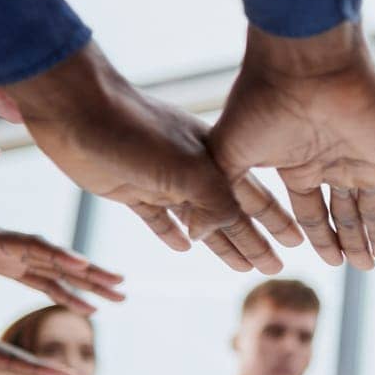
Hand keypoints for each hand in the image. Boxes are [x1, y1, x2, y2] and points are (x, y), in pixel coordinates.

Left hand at [5, 43, 301, 272]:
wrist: (77, 108)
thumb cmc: (136, 132)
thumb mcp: (188, 170)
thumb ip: (214, 202)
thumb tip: (219, 232)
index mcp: (214, 160)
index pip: (253, 197)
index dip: (275, 221)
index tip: (298, 243)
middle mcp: (193, 170)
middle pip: (231, 214)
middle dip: (254, 239)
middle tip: (275, 266)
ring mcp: (161, 180)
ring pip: (199, 221)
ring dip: (221, 244)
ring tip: (241, 266)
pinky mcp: (129, 189)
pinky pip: (158, 217)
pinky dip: (172, 233)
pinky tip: (184, 247)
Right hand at [209, 25, 374, 269]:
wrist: (305, 63)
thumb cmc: (263, 101)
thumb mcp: (231, 156)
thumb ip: (222, 195)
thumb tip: (196, 234)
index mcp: (299, 164)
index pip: (310, 210)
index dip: (317, 236)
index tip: (324, 262)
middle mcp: (333, 162)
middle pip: (346, 212)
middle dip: (351, 241)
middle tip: (361, 268)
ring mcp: (365, 158)